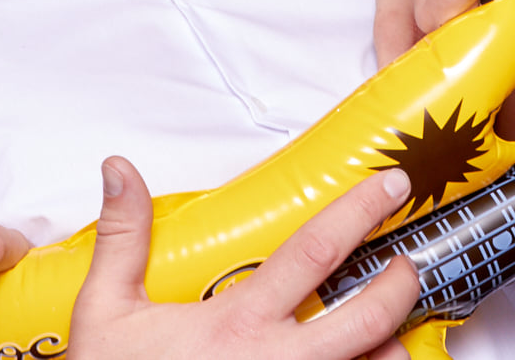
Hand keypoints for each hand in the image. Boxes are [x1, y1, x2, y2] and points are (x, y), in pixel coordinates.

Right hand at [69, 158, 419, 359]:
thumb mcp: (106, 311)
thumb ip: (123, 237)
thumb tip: (120, 171)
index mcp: (237, 322)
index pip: (314, 251)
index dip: (358, 212)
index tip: (386, 188)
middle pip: (365, 316)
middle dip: (399, 284)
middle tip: (407, 262)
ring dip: (391, 344)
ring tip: (393, 328)